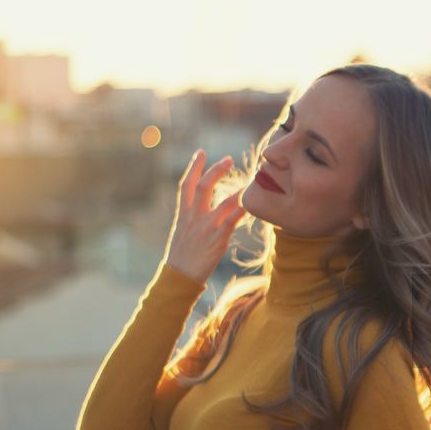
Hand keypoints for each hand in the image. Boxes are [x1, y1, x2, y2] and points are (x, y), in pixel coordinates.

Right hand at [163, 149, 247, 282]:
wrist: (179, 276)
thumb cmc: (182, 258)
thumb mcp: (182, 234)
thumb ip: (191, 219)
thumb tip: (200, 211)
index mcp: (183, 214)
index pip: (185, 185)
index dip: (193, 167)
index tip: (201, 153)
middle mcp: (193, 217)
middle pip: (202, 186)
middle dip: (215, 170)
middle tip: (229, 159)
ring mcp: (205, 227)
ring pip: (221, 201)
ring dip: (236, 189)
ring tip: (249, 180)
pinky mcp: (216, 238)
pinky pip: (232, 219)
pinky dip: (242, 209)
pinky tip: (252, 202)